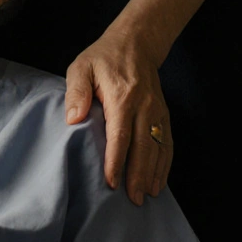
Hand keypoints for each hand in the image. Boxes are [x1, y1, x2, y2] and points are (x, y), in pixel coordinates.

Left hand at [64, 31, 171, 205]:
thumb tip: (74, 119)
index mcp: (123, 97)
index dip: (116, 161)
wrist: (136, 42)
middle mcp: (145, 106)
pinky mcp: (163, 113)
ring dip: (155, 173)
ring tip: (149, 195)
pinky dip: (165, 162)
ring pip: (159, 147)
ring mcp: (157, 111)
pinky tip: (160, 179)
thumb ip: (76, 92)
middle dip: (139, 175)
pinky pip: (167, 141)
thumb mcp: (81, 67)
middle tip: (134, 199)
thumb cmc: (103, 57)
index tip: (112, 182)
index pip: (120, 135)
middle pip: (143, 147)